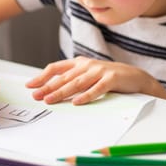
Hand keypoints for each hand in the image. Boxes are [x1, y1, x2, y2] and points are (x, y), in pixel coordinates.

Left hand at [25, 56, 165, 104]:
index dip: (42, 76)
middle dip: (48, 87)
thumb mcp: (88, 74)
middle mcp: (87, 65)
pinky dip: (86, 96)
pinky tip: (77, 102)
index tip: (30, 85)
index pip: (56, 68)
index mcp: (79, 63)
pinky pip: (96, 89)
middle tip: (36, 96)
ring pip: (76, 83)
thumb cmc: (108, 77)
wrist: (135, 77)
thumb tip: (51, 88)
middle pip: (64, 77)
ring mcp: (99, 71)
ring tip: (50, 100)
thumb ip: (72, 78)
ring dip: (62, 92)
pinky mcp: (111, 79)